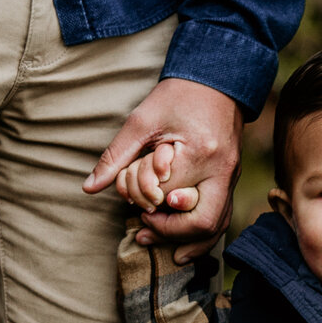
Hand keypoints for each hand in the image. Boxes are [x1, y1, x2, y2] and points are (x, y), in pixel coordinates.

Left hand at [86, 76, 243, 258]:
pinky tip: (182, 244)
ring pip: (217, 226)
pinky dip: (202, 234)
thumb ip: (116, 156)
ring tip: (157, 242)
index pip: (166, 195)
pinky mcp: (232, 179)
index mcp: (199, 153)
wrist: (218, 78)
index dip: (144, 201)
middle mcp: (221, 170)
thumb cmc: (178, 95)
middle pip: (200, 222)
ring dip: (187, 242)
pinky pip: (223, 217)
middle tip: (144, 227)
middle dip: (169, 232)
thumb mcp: (141, 120)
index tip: (130, 199)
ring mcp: (231, 177)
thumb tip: (89, 187)